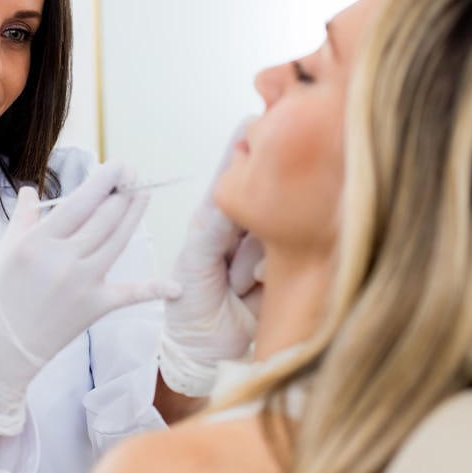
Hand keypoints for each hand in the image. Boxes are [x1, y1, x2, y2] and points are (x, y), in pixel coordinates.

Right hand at [0, 161, 179, 434]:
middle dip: (123, 192)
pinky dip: (154, 289)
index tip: (118, 166)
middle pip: (105, 218)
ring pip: (118, 241)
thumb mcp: (5, 251)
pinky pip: (129, 294)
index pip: (80, 201)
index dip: (105, 180)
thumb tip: (29, 191)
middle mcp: (64, 259)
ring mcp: (82, 284)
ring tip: (144, 194)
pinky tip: (176, 286)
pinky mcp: (95, 307)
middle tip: (134, 175)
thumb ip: (23, 218)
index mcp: (38, 242)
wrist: (0, 350)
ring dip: (134, 215)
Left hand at [160, 119, 263, 396]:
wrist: (204, 351)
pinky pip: (284, 258)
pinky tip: (251, 289)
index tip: (251, 121)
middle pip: (258, 203)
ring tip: (233, 285)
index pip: (229, 180)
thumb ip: (212, 230)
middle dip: (251, 224)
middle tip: (232, 254)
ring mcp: (263, 248)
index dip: (241, 153)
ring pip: (272, 232)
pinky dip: (265, 274)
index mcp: (212, 220)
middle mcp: (240, 229)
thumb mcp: (193, 263)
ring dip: (251, 263)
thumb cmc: (187, 303)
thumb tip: (232, 197)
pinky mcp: (281, 270)